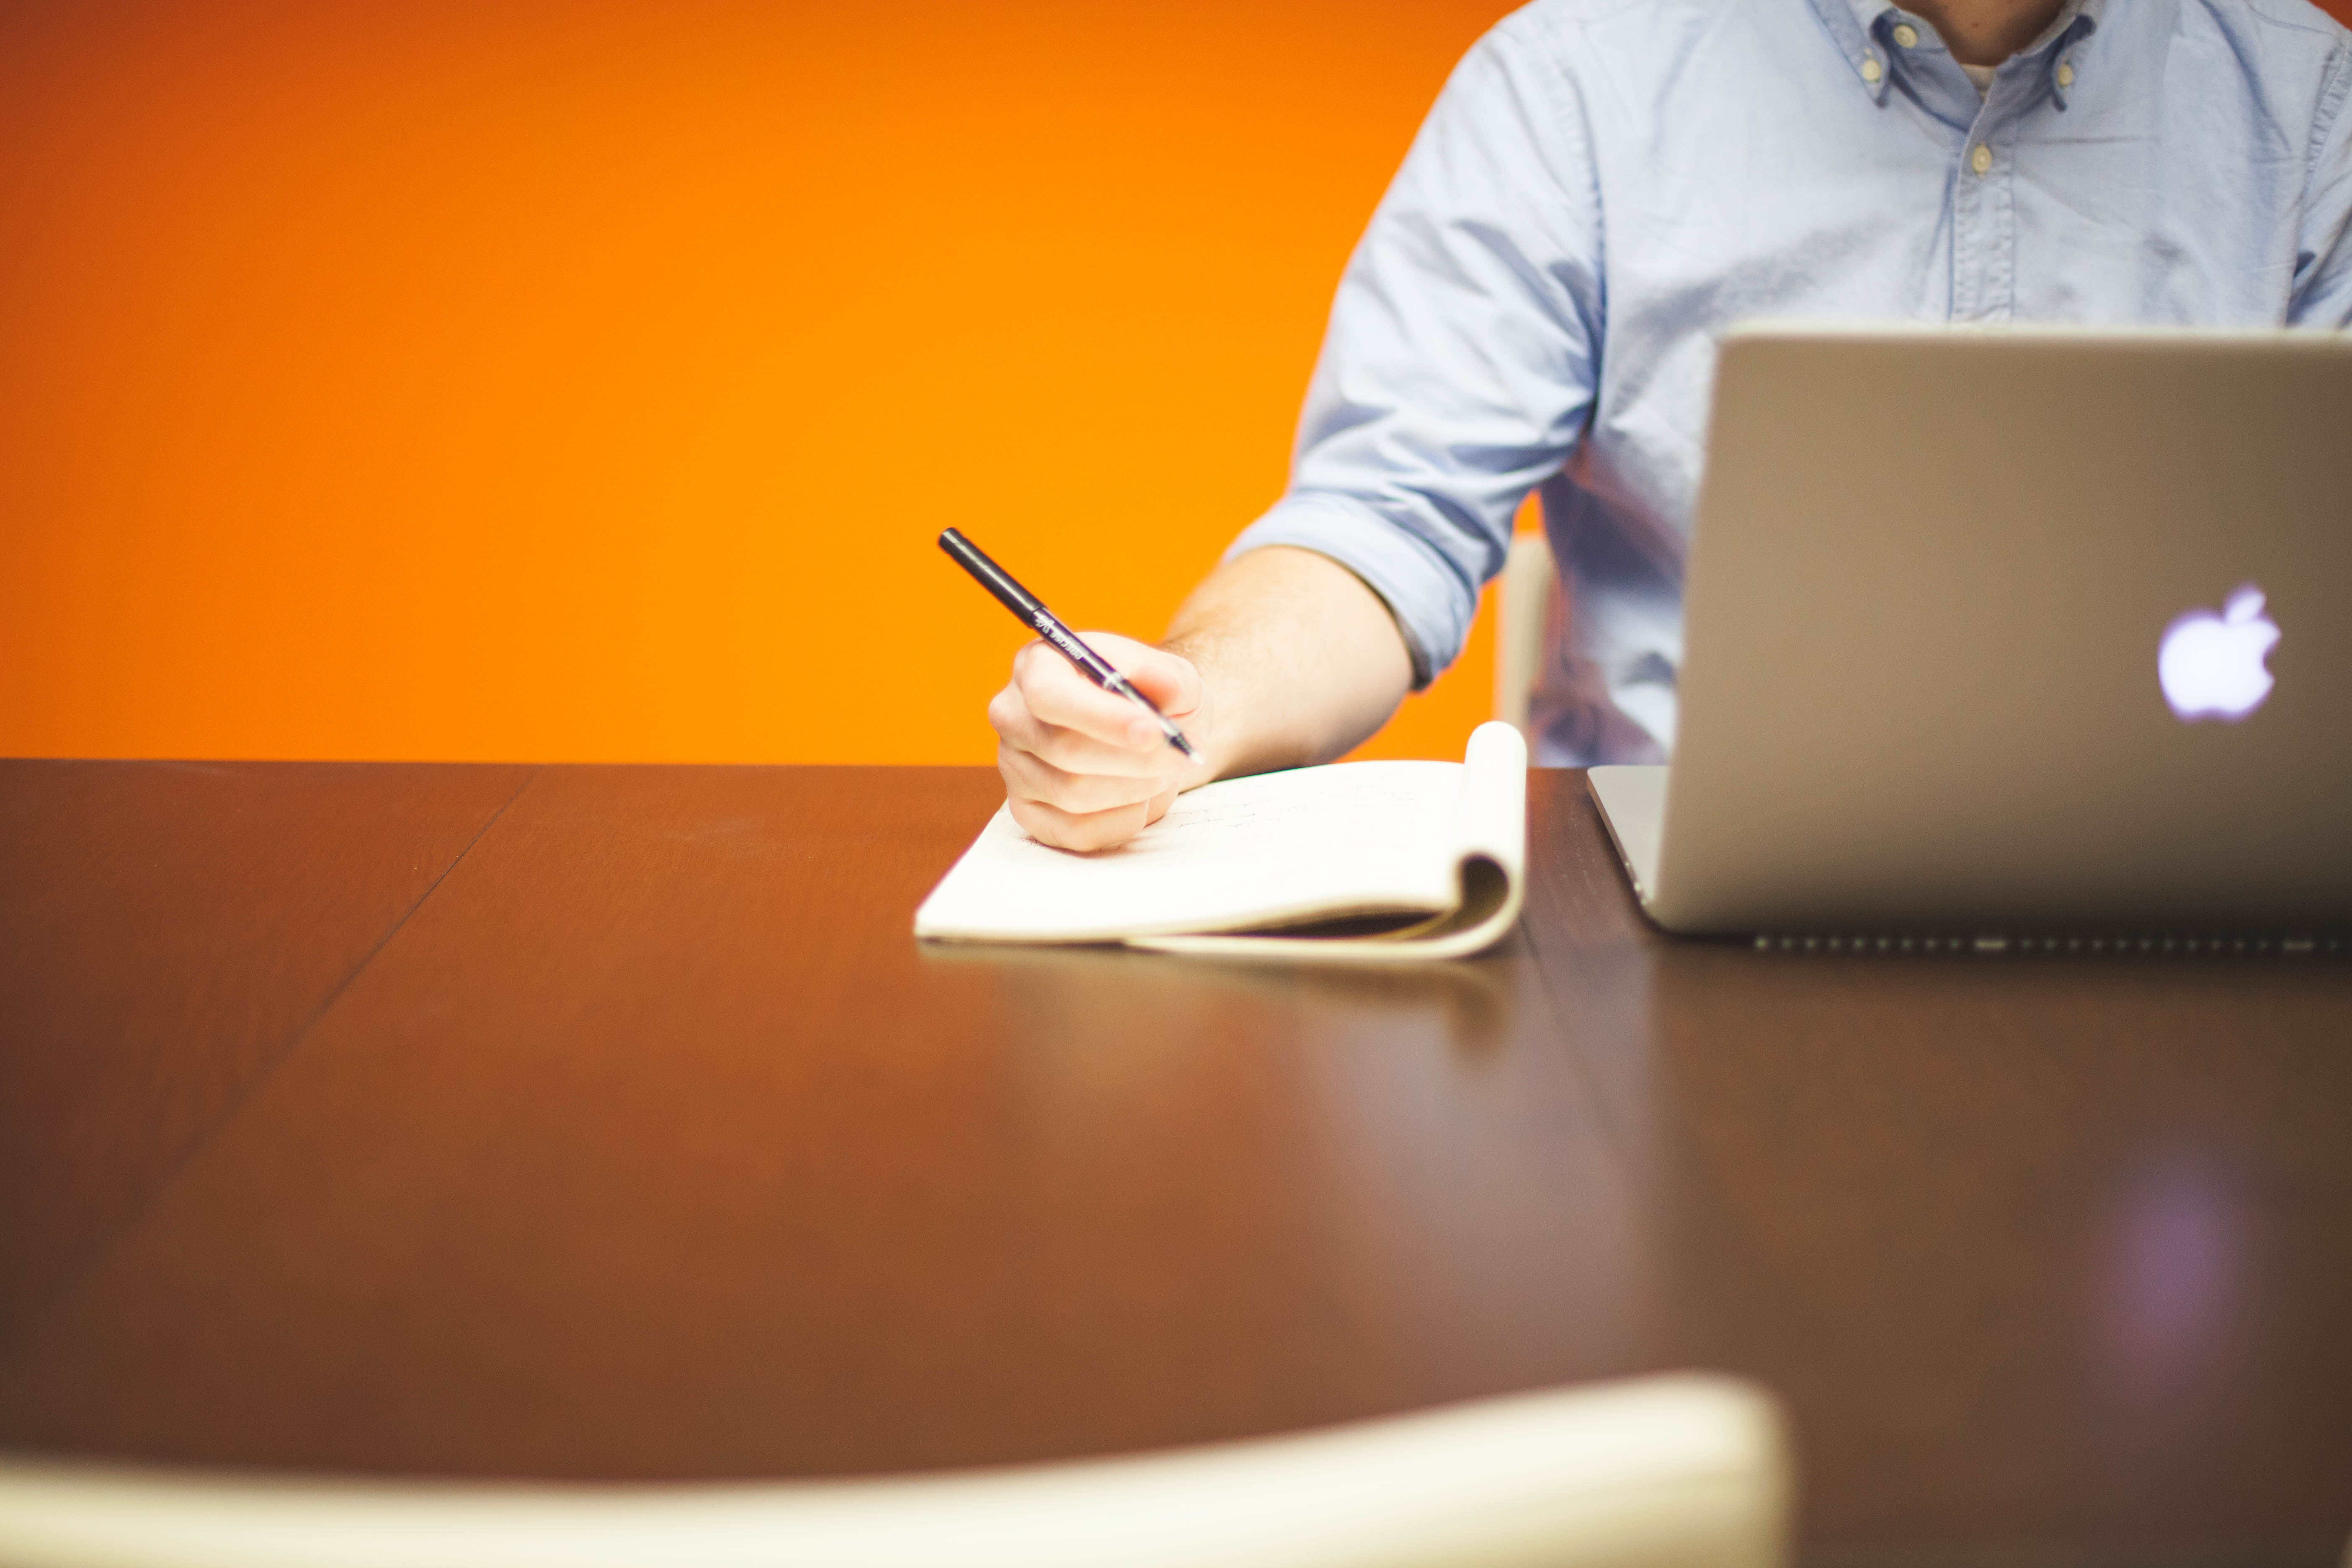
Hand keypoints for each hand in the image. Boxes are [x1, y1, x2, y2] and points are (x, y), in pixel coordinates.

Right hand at [988, 632, 1206, 851]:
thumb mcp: (1172, 676)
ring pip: (1073, 794)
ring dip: (1135, 787)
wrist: (1149, 734)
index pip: (1050, 695)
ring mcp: (1014, 767)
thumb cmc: (1153, 698)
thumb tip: (1160, 681)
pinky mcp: (1027, 812)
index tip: (1152, 732)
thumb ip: (1171, 676)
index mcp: (1037, 665)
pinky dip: (1123, 819)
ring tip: (1164, 770)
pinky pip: (1077, 831)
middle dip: (1135, 759)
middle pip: (1065, 750)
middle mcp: (1013, 715)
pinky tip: (1140, 797)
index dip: (1101, 717)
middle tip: (1182, 756)